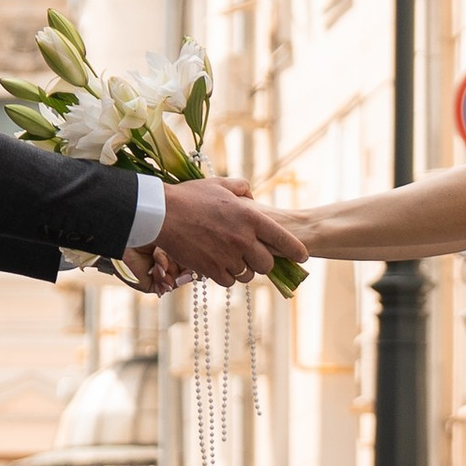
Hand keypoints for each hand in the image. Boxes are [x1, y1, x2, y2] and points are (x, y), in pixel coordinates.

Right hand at [148, 179, 307, 289]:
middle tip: (254, 255)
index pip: (283, 240)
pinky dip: (226, 275)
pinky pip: (229, 281)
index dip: (296, 251)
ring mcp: (228, 257)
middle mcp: (243, 240)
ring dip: (244, 269)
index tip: (302, 256)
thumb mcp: (221, 184)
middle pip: (267, 264)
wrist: (163, 214)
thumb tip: (252, 199)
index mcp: (251, 218)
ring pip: (248, 274)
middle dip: (263, 261)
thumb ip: (243, 190)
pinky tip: (218, 264)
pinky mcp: (212, 270)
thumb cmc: (191, 196)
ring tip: (232, 257)